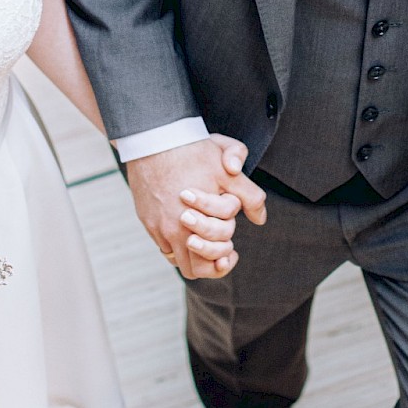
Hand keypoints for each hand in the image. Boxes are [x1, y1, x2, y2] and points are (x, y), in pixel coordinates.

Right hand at [127, 135, 265, 279]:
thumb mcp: (229, 170)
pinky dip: (177, 248)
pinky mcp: (148, 223)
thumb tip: (260, 219)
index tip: (231, 242)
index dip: (228, 247)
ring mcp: (160, 228)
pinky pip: (164, 250)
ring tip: (204, 244)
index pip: (219, 249)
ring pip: (180, 263)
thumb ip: (250, 196)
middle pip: (198, 268)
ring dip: (195, 258)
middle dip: (213, 259)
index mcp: (202, 218)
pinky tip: (187, 232)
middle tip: (221, 248)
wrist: (154, 140)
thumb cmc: (193, 152)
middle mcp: (178, 228)